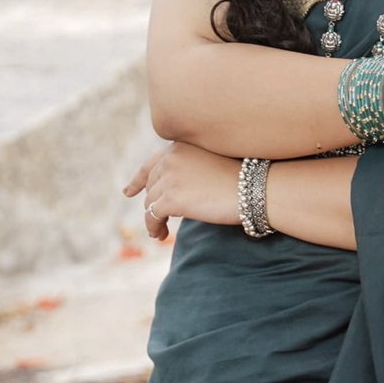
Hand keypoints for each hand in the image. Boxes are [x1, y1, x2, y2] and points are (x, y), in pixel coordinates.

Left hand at [124, 140, 241, 238]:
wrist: (255, 188)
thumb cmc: (244, 180)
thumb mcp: (212, 165)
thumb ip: (190, 172)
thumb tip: (174, 197)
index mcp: (181, 146)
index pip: (152, 164)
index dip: (138, 180)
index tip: (129, 192)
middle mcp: (171, 157)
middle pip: (151, 186)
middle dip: (152, 205)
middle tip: (156, 224)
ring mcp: (170, 177)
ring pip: (150, 202)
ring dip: (153, 219)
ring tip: (160, 234)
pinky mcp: (171, 198)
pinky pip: (152, 216)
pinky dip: (153, 227)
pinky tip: (161, 236)